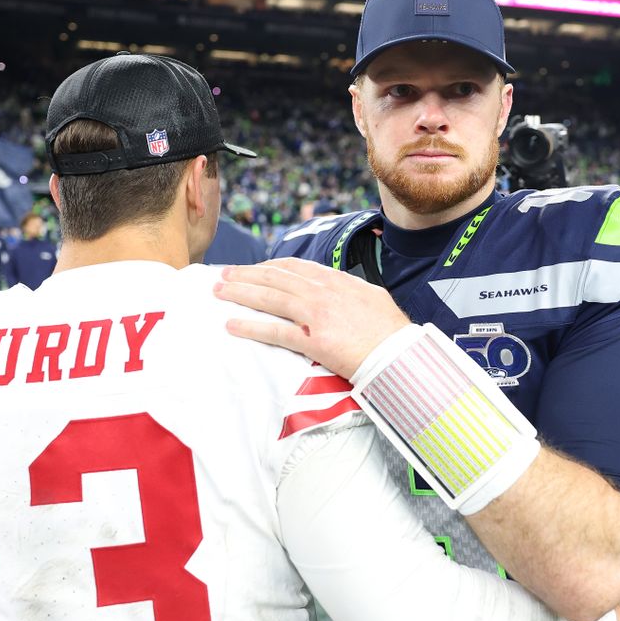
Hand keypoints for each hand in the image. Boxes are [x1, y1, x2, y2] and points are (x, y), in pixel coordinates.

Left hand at [214, 257, 410, 378]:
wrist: (400, 354)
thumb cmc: (392, 330)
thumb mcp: (372, 297)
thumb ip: (351, 290)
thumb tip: (342, 287)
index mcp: (338, 281)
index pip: (296, 268)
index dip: (270, 266)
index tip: (254, 268)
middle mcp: (324, 293)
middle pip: (276, 278)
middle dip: (246, 275)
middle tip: (223, 274)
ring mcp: (317, 315)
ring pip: (270, 298)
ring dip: (241, 293)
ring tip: (218, 292)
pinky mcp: (313, 341)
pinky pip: (275, 331)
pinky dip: (251, 327)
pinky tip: (232, 325)